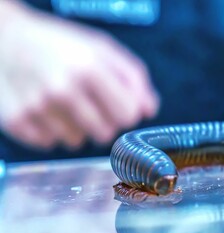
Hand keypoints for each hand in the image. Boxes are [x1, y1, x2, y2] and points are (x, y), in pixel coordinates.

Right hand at [0, 4, 158, 149]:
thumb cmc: (61, 43)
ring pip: (77, 141)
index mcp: (89, 67)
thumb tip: (149, 111)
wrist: (5, 37)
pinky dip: (51, 129)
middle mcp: (62, 89)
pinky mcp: (17, 121)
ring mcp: (37, 107)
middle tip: (91, 102)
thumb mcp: (101, 48)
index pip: (127, 115)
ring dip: (76, 126)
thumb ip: (133, 77)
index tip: (120, 104)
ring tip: (64, 102)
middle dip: (104, 121)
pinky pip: (50, 143)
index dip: (127, 112)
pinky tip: (45, 108)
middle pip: (105, 133)